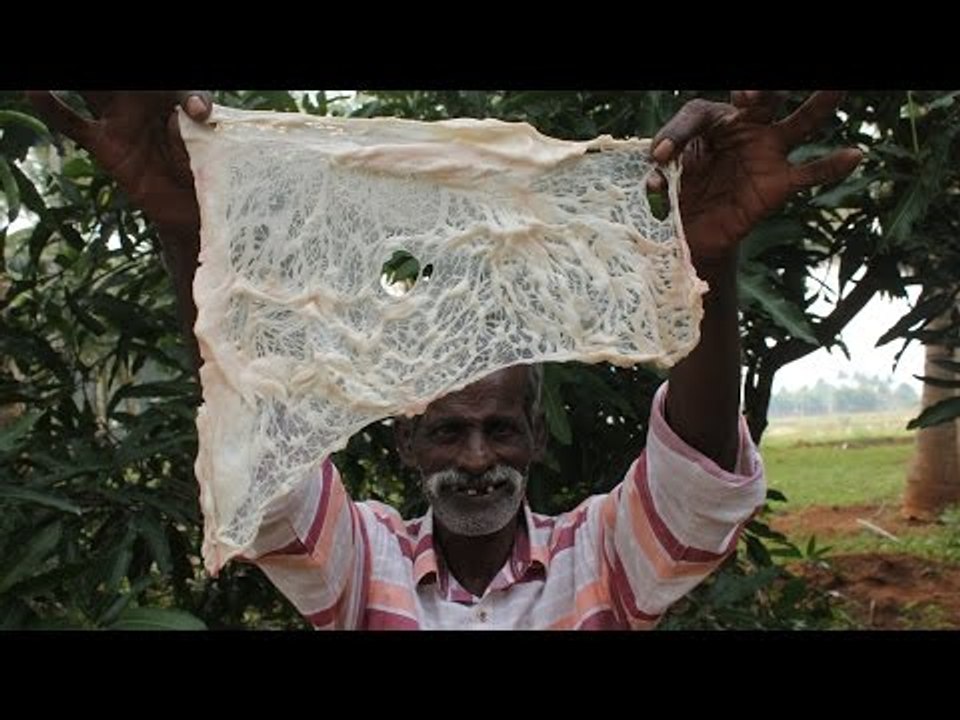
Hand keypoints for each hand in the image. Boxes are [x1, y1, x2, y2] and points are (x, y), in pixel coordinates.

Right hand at [26, 91, 212, 237]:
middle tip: (103, 75)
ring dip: (72, 78)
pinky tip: (35, 91)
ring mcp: (116, 118)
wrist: (194, 203)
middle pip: (107, 77)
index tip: (151, 83)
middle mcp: (135, 97)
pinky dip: (51, 107)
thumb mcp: (208, 133)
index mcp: (164, 89)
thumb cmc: (203, 162)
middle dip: (101, 73)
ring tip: (51, 69)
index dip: (159, 82)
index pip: (157, 78)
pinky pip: (72, 123)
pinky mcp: (104, 144)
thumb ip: (200, 114)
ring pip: (87, 88)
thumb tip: (196, 110)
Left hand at [650, 91, 862, 266]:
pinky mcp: (779, 184)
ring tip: (836, 86)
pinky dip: (832, 166)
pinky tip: (854, 155)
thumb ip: (662, 166)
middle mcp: (746, 128)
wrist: (695, 230)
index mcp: (714, 121)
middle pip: (761, 99)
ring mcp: (767, 154)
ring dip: (818, 105)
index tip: (659, 156)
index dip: (677, 133)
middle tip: (749, 92)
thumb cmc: (681, 191)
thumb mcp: (665, 175)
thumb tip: (657, 168)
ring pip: (800, 124)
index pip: (699, 114)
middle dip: (759, 91)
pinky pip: (809, 174)